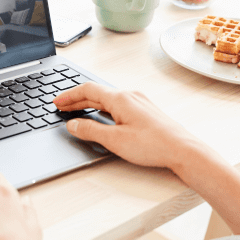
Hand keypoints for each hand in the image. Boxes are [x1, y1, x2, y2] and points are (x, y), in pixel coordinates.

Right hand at [53, 82, 201, 169]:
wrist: (182, 150)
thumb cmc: (153, 145)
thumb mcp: (115, 140)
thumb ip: (91, 131)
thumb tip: (73, 124)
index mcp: (120, 99)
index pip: (88, 90)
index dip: (69, 96)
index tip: (56, 102)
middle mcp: (130, 96)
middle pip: (97, 94)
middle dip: (77, 100)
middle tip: (61, 106)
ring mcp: (139, 103)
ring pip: (108, 99)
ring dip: (90, 104)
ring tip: (76, 111)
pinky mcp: (145, 112)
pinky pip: (118, 105)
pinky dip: (103, 109)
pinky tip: (102, 116)